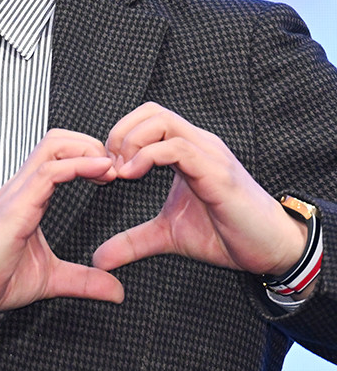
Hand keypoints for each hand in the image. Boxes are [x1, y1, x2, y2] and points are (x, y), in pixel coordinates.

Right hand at [0, 128, 123, 340]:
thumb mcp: (50, 280)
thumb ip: (83, 280)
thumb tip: (117, 291)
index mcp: (28, 198)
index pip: (58, 155)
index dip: (89, 156)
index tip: (114, 175)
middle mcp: (21, 188)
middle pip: (57, 139)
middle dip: (91, 144)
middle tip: (117, 169)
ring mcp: (17, 194)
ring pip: (53, 146)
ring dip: (88, 150)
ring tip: (112, 168)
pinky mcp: (14, 208)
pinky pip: (48, 172)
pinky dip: (79, 166)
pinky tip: (101, 174)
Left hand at [91, 102, 306, 278]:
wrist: (270, 249)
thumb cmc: (225, 234)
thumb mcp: (167, 236)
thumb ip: (133, 241)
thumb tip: (100, 259)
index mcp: (186, 150)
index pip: (147, 117)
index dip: (119, 135)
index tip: (105, 169)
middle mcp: (198, 143)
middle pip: (151, 110)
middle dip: (120, 133)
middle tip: (108, 167)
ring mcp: (208, 154)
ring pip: (162, 120)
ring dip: (131, 142)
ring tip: (119, 172)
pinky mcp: (216, 172)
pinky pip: (177, 147)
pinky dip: (148, 156)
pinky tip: (133, 175)